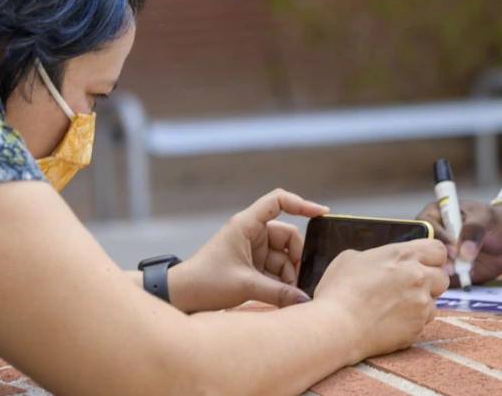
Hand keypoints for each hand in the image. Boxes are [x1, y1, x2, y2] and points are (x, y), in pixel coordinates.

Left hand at [170, 189, 327, 312]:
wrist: (180, 296)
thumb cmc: (205, 282)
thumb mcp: (245, 286)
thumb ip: (278, 292)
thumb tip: (305, 299)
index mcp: (246, 224)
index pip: (278, 201)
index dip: (301, 204)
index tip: (321, 214)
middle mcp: (251, 232)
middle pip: (287, 235)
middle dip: (296, 258)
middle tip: (299, 282)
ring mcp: (252, 248)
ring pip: (284, 255)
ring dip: (289, 274)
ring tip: (289, 294)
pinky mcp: (251, 264)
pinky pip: (275, 267)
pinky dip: (281, 280)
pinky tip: (284, 295)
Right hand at [313, 239, 448, 358]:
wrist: (336, 327)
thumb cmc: (339, 291)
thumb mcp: (351, 258)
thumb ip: (376, 256)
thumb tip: (379, 261)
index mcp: (404, 255)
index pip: (438, 250)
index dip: (431, 257)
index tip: (422, 264)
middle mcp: (419, 277)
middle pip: (442, 277)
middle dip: (430, 282)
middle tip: (409, 288)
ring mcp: (421, 305)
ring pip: (434, 302)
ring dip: (421, 304)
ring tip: (396, 308)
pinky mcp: (417, 328)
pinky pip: (422, 323)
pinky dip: (411, 323)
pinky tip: (390, 322)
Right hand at [416, 199, 501, 285]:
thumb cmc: (495, 222)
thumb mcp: (486, 219)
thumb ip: (474, 231)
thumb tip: (464, 253)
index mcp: (435, 214)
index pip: (426, 225)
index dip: (438, 238)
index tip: (454, 251)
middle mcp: (431, 235)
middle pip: (421, 248)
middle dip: (435, 259)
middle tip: (453, 268)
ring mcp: (436, 255)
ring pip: (427, 266)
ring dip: (440, 273)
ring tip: (459, 275)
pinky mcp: (443, 272)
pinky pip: (438, 280)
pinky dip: (445, 284)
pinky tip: (459, 282)